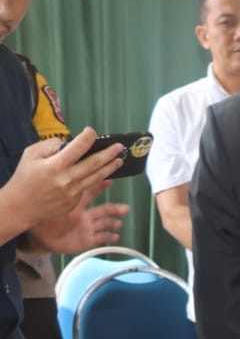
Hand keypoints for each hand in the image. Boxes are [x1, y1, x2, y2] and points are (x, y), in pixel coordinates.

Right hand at [2, 129, 123, 232]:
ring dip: (110, 168)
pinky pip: (87, 187)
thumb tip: (70, 143)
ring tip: (120, 160)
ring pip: (96, 178)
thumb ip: (50, 146)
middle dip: (109, 154)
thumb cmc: (24, 177)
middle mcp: (67, 179)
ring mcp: (73, 193)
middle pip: (93, 164)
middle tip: (120, 147)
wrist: (21, 206)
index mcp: (54, 166)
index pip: (77, 148)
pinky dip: (95, 179)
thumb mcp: (31, 155)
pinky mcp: (75, 202)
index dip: (87, 138)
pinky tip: (103, 172)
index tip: (92, 131)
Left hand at [30, 180, 130, 253]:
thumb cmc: (42, 220)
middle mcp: (85, 215)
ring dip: (114, 223)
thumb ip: (56, 195)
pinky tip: (115, 236)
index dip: (100, 186)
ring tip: (118, 224)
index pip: (91, 193)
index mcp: (76, 205)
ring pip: (105, 224)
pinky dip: (109, 237)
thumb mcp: (49, 206)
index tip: (111, 179)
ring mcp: (87, 228)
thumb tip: (58, 176)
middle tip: (126, 208)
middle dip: (116, 209)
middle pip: (104, 210)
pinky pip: (101, 238)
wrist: (40, 239)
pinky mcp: (87, 240)